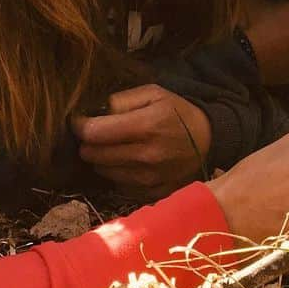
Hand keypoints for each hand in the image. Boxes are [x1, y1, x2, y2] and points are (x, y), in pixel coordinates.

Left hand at [72, 84, 212, 197]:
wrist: (208, 141)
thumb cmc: (177, 113)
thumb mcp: (153, 94)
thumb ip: (120, 100)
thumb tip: (91, 113)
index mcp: (146, 126)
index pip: (93, 133)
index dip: (80, 125)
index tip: (81, 121)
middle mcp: (146, 156)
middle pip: (93, 154)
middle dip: (89, 142)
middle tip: (98, 133)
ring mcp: (149, 178)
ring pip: (102, 171)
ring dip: (102, 158)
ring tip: (115, 146)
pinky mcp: (151, 193)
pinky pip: (118, 185)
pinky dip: (117, 173)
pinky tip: (128, 162)